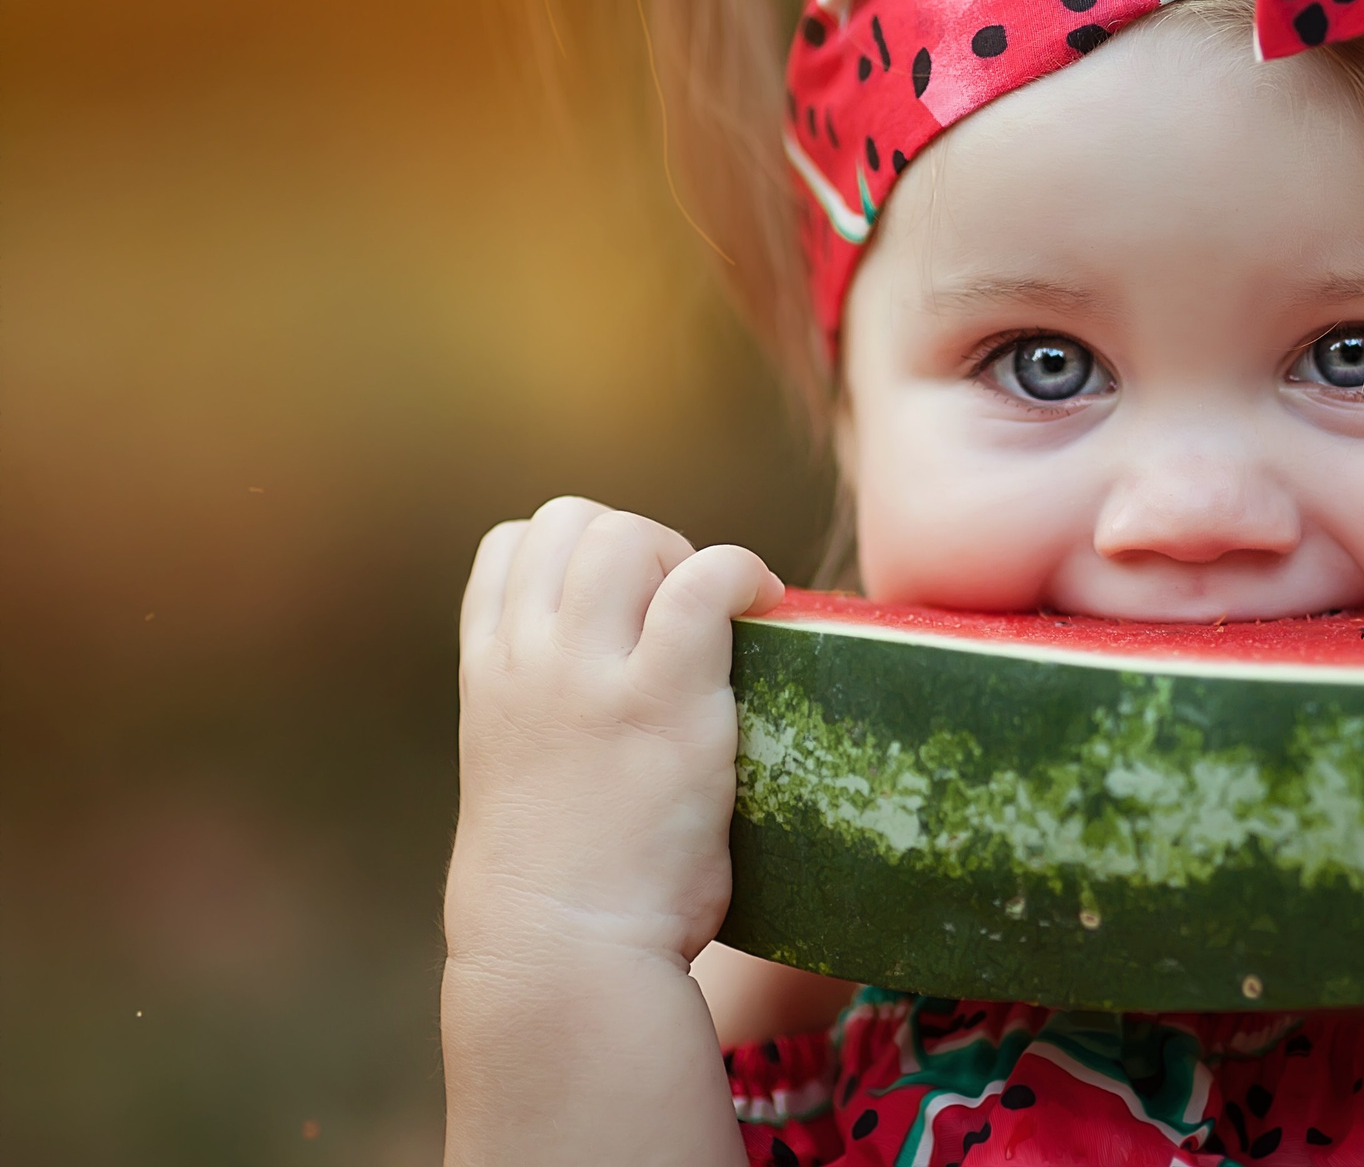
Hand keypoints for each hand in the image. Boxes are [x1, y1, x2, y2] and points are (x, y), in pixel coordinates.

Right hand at [445, 497, 780, 967]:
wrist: (561, 953)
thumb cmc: (560, 889)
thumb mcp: (520, 771)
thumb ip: (551, 712)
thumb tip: (625, 689)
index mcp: (487, 674)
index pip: (511, 545)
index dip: (577, 553)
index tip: (627, 605)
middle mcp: (528, 659)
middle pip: (573, 520)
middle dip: (639, 545)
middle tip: (681, 616)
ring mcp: (589, 674)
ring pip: (628, 533)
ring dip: (685, 558)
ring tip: (718, 622)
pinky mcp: (661, 698)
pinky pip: (705, 580)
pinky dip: (742, 574)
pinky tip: (766, 608)